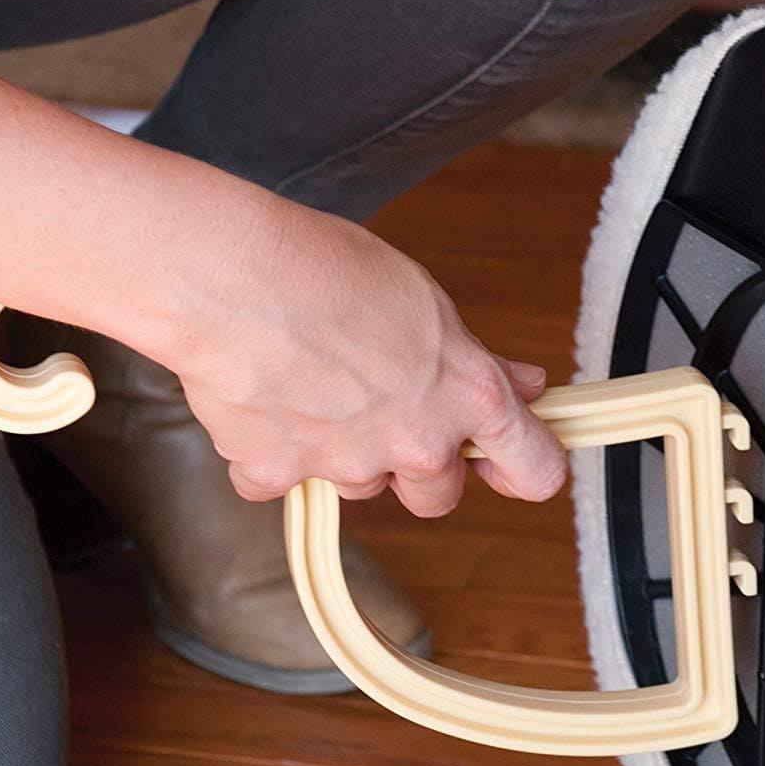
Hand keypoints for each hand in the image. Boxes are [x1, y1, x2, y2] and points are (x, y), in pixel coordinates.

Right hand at [167, 198, 568, 513]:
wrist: (229, 274)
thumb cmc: (326, 269)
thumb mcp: (425, 302)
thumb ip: (474, 360)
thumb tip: (522, 384)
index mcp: (468, 395)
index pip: (535, 470)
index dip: (524, 468)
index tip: (505, 461)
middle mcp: (417, 442)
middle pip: (438, 496)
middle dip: (418, 465)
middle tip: (386, 408)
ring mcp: (348, 465)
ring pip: (361, 484)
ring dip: (344, 451)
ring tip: (313, 379)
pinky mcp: (280, 474)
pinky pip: (283, 479)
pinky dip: (273, 448)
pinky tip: (263, 393)